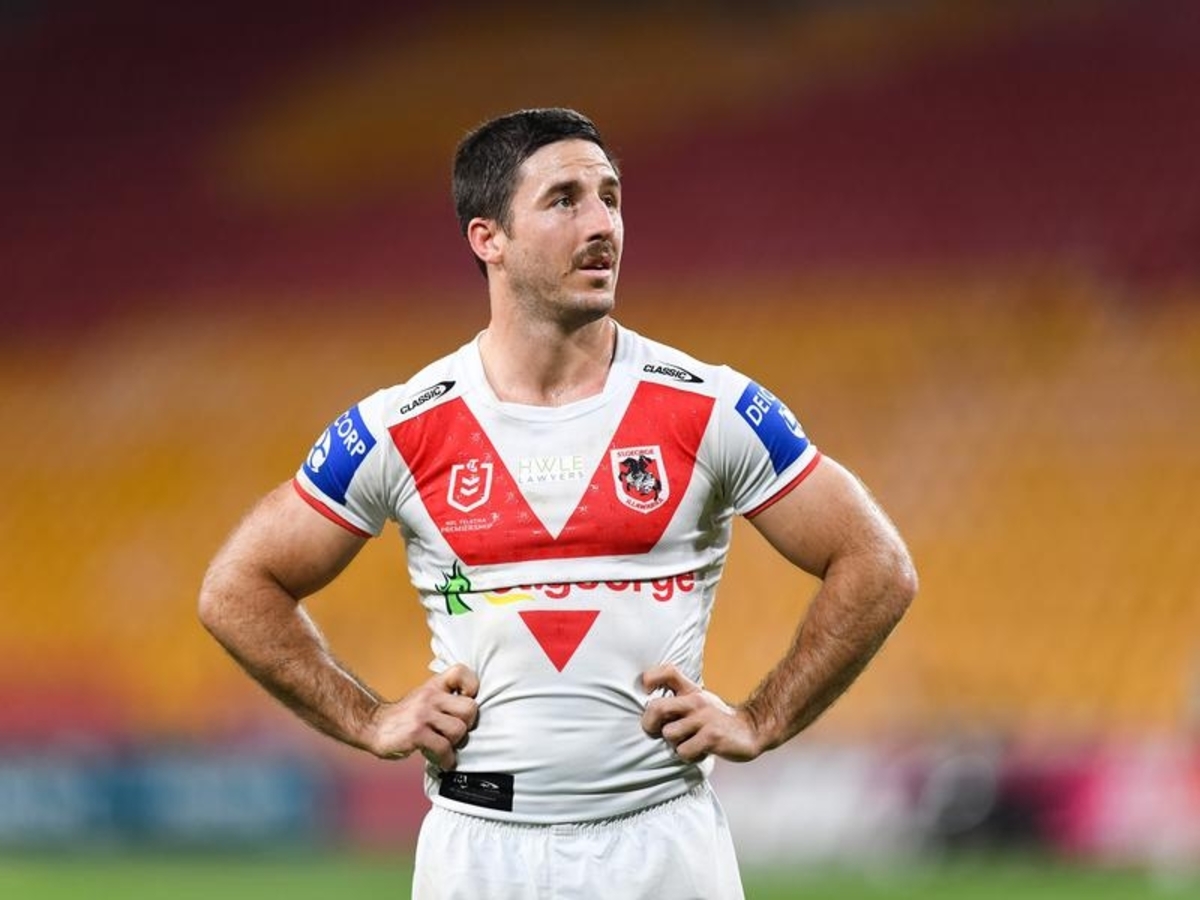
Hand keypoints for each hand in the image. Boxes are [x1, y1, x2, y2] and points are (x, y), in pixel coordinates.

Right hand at [364, 664, 478, 770]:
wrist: (373, 727)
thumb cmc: (405, 716)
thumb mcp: (425, 697)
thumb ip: (446, 698)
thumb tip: (474, 712)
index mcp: (434, 685)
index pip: (460, 672)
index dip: (471, 687)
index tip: (465, 701)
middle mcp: (429, 696)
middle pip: (470, 708)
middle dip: (468, 724)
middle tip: (456, 732)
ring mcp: (422, 714)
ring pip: (458, 730)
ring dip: (455, 744)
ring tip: (445, 747)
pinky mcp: (416, 733)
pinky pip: (443, 748)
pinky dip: (446, 759)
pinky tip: (442, 760)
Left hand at [640, 664, 762, 763]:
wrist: (751, 730)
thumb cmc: (717, 719)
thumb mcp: (699, 701)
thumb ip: (678, 698)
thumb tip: (647, 707)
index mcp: (691, 691)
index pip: (668, 672)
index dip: (650, 679)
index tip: (646, 692)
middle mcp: (696, 701)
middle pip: (657, 707)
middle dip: (649, 723)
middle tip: (655, 732)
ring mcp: (704, 718)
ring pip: (669, 734)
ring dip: (674, 744)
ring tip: (688, 743)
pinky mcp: (712, 736)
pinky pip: (684, 751)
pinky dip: (688, 756)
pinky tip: (699, 752)